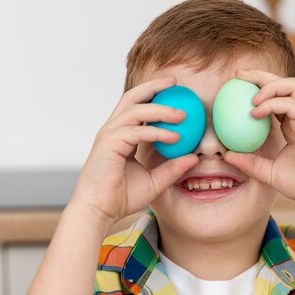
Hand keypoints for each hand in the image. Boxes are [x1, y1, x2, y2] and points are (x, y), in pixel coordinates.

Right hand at [71, 76, 198, 225]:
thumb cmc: (121, 197)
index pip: (137, 107)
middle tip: (176, 83)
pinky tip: (174, 137)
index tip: (175, 90)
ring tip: (183, 115)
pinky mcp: (109, 144)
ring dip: (161, 110)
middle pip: (132, 98)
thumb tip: (194, 157)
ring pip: (136, 111)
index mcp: (121, 135)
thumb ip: (172, 168)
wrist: (100, 210)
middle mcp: (113, 131)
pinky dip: (156, 132)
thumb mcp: (154, 181)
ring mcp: (109, 135)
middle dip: (154, 86)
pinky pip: (136, 131)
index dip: (154, 95)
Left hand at [224, 69, 294, 211]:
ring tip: (250, 99)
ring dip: (268, 86)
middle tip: (237, 75)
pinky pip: (290, 103)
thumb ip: (250, 162)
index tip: (236, 87)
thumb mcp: (270, 173)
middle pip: (284, 84)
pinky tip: (255, 112)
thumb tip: (227, 155)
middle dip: (260, 76)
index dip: (259, 89)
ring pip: (291, 86)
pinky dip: (271, 103)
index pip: (277, 98)